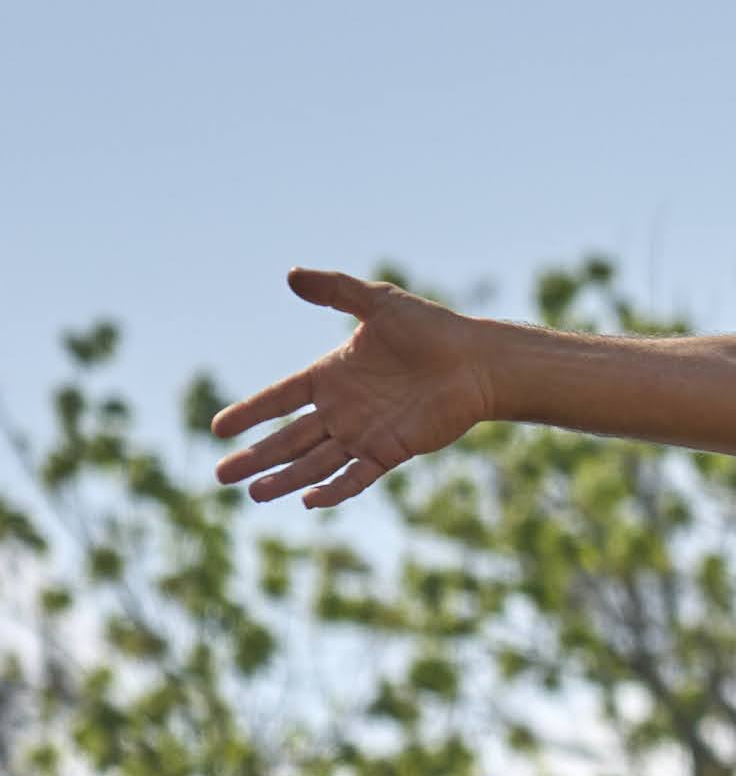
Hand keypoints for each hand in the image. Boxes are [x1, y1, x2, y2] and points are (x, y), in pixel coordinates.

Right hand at [212, 270, 496, 511]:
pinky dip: (334, 489)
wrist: (476, 361)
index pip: (280, 398)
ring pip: (314, 462)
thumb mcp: (379, 303)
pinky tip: (310, 500)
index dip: (251, 412)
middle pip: (289, 439)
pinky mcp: (389, 450)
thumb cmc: (431, 330)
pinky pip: (356, 475)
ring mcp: (363, 433)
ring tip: (254, 494)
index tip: (219, 428)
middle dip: (256, 458)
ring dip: (285, 479)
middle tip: (221, 475)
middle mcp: (341, 409)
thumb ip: (335, 291)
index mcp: (331, 375)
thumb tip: (291, 275)